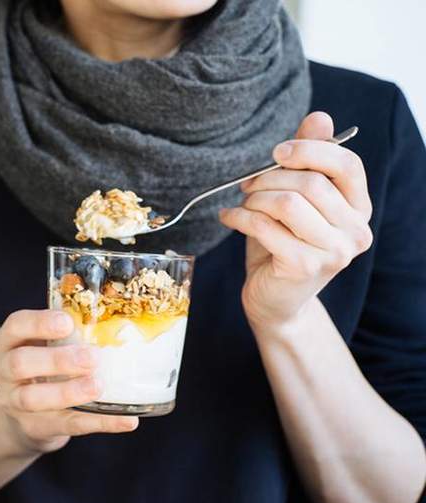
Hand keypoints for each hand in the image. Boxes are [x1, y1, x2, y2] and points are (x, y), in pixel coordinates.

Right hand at [0, 309, 138, 454]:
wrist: (24, 414)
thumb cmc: (42, 366)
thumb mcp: (43, 345)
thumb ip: (68, 334)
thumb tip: (120, 321)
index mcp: (7, 341)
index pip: (15, 326)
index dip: (39, 323)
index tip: (68, 322)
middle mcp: (2, 371)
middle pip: (19, 363)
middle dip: (56, 360)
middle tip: (91, 357)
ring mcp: (13, 402)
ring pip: (32, 398)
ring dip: (67, 392)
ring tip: (98, 386)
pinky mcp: (33, 428)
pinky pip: (65, 425)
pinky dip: (98, 423)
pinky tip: (126, 420)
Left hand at [219, 112, 373, 326]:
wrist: (274, 299)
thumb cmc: (283, 244)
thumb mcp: (295, 199)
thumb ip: (307, 160)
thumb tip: (320, 117)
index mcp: (359, 208)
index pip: (347, 165)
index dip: (310, 151)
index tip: (276, 153)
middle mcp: (356, 231)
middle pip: (311, 183)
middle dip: (269, 179)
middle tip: (246, 186)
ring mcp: (334, 252)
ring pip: (289, 203)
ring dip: (255, 199)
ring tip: (242, 205)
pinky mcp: (305, 267)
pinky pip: (267, 227)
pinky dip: (240, 218)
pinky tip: (229, 218)